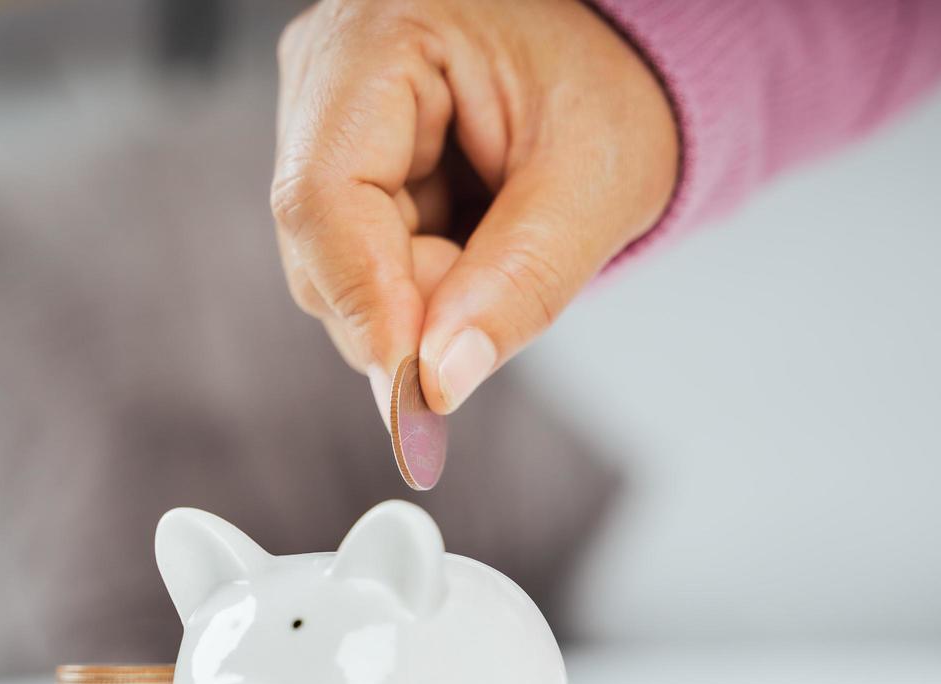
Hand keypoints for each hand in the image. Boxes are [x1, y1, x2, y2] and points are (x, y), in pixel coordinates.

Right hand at [272, 0, 678, 417]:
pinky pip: (357, 265)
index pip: (324, 196)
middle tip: (499, 296)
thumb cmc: (617, 88)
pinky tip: (472, 242)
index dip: (365, 303)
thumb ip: (520, 283)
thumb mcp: (593, 184)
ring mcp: (322, 120)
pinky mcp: (339, 163)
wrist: (620, 61)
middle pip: (320, 246)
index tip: (418, 390)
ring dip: (421, 298)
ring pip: (334, 270)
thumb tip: (438, 384)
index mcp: (381, 37)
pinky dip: (422, 282)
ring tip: (499, 245)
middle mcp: (326, 73)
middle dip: (409, 305)